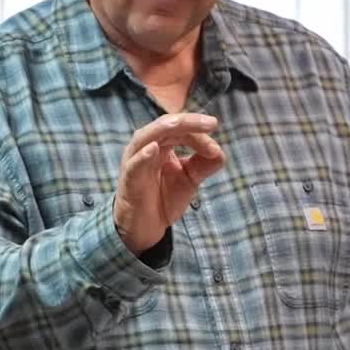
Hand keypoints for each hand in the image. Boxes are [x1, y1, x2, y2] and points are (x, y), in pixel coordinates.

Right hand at [114, 113, 224, 254]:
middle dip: (188, 122)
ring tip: (180, 123)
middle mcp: (146, 146)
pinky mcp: (130, 180)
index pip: (181, 129)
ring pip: (147, 136)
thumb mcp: (189, 179)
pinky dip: (142, 156)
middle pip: (166, 125)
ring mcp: (135, 161)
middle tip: (211, 123)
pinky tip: (153, 149)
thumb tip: (220, 153)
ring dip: (165, 128)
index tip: (215, 151)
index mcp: (161, 143)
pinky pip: (134, 165)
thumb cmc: (163, 197)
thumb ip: (204, 165)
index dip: (199, 134)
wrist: (146, 227)